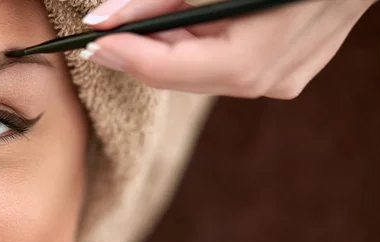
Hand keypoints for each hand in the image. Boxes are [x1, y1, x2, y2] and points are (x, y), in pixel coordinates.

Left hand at [79, 0, 377, 98]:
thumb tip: (101, 21)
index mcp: (250, 55)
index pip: (165, 69)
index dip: (121, 54)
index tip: (88, 42)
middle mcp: (267, 80)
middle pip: (182, 77)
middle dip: (144, 53)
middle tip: (113, 31)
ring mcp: (283, 81)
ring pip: (204, 77)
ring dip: (175, 51)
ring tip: (159, 23)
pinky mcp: (291, 75)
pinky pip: (230, 71)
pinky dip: (206, 51)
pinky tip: (199, 29)